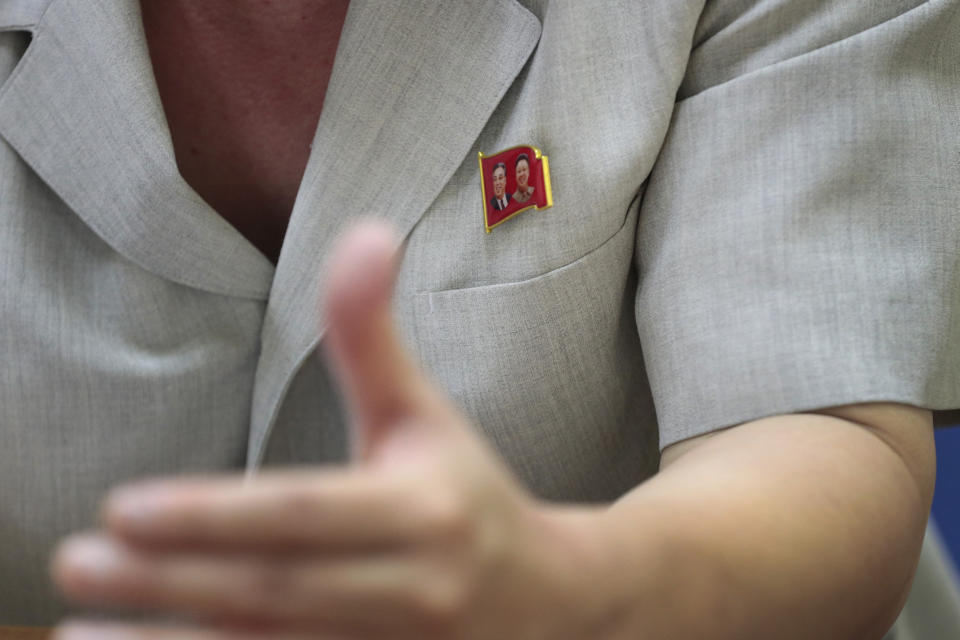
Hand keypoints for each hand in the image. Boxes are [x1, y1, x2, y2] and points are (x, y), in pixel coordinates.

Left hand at [51, 222, 616, 639]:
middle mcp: (412, 591)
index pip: (305, 514)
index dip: (216, 515)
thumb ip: (373, 334)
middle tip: (77, 559)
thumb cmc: (468, 491)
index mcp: (424, 514)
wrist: (546, 598)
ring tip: (81, 631)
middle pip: (274, 592)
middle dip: (171, 581)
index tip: (123, 507)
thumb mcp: (422, 413)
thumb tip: (368, 230)